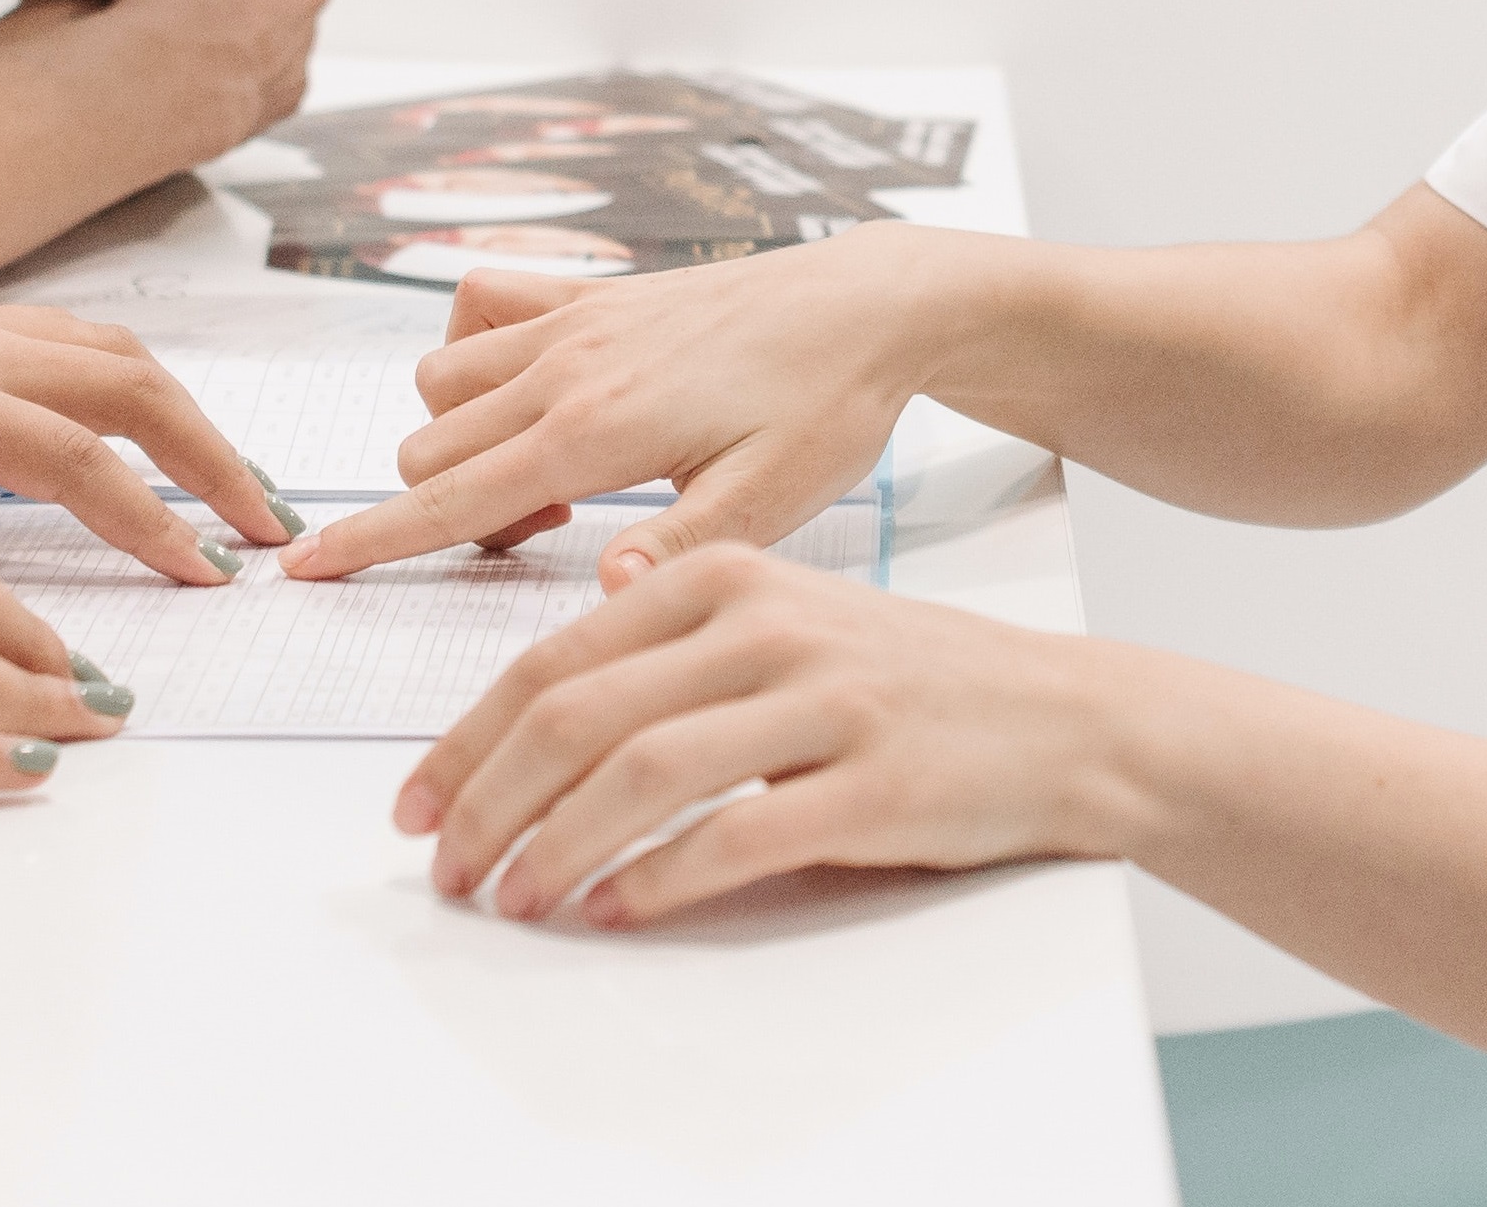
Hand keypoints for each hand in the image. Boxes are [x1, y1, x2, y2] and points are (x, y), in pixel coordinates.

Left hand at [0, 251, 295, 578]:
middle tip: (268, 530)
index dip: (146, 515)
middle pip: (125, 380)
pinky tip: (150, 433)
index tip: (206, 573)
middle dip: (209, 455)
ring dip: (183, 415)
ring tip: (234, 490)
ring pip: (108, 351)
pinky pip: (69, 342)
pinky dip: (131, 386)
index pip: (68, 452)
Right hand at [278, 228, 976, 582]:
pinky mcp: (588, 292)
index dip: (371, 542)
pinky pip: (477, 307)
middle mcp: (565, 366)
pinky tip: (535, 394)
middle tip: (547, 536)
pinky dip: (474, 353)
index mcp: (600, 429)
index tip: (301, 568)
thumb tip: (599, 594)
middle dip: (445, 509)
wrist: (865, 303)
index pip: (452, 499)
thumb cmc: (827, 406)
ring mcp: (571, 319)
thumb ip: (676, 550)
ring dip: (458, 440)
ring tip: (552, 478)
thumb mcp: (772, 504)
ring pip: (438, 383)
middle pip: (428, 449)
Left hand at [395, 547, 1137, 925]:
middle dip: (490, 801)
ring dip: (555, 847)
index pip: (555, 660)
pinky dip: (657, 878)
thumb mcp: (794, 617)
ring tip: (514, 898)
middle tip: (446, 867)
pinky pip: (734, 836)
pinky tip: (615, 909)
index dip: (469, 740)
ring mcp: (821, 702)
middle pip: (579, 715)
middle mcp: (766, 627)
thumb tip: (579, 639)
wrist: (1067, 718)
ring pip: (641, 775)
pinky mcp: (869, 782)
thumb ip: (684, 626)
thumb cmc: (916, 680)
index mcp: (727, 577)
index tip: (419, 804)